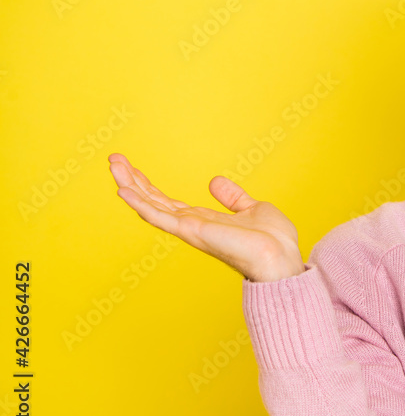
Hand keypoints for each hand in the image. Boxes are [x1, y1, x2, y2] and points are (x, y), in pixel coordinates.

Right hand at [108, 153, 304, 282]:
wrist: (281, 257)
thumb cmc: (272, 241)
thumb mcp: (253, 209)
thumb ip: (233, 197)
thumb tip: (215, 181)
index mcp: (203, 221)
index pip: (167, 201)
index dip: (148, 185)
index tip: (131, 166)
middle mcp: (192, 226)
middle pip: (154, 201)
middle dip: (132, 180)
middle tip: (113, 159)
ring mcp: (190, 230)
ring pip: (151, 206)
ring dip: (130, 186)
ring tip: (113, 165)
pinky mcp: (193, 232)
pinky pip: (161, 217)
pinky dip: (141, 204)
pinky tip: (124, 191)